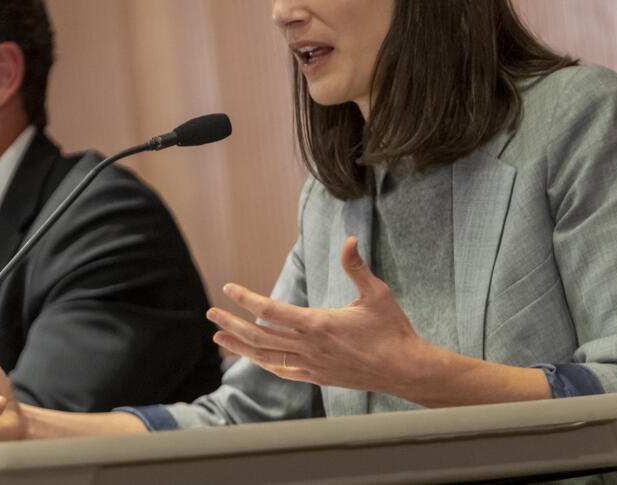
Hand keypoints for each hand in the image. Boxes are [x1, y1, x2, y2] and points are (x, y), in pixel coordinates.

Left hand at [207, 237, 436, 400]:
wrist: (405, 370)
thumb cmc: (393, 330)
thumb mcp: (376, 293)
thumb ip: (357, 267)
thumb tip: (349, 239)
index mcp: (319, 324)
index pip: (272, 310)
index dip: (247, 299)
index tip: (229, 289)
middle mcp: (310, 347)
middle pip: (260, 335)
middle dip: (232, 323)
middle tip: (211, 312)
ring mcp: (312, 365)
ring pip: (266, 356)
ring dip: (240, 346)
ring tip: (219, 336)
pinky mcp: (318, 377)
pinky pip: (283, 371)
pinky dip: (263, 362)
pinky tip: (252, 357)